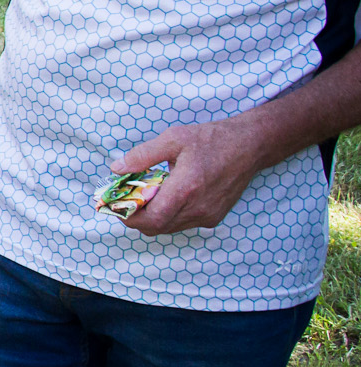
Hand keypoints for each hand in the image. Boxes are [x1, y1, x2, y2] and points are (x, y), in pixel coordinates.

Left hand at [108, 119, 264, 235]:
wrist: (250, 146)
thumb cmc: (211, 139)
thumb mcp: (173, 138)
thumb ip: (143, 155)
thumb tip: (116, 168)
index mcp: (187, 188)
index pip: (152, 218)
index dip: (129, 216)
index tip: (115, 205)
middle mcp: (199, 208)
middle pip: (157, 227)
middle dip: (136, 218)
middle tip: (125, 201)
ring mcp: (208, 215)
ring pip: (169, 228)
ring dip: (152, 217)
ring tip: (145, 196)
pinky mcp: (214, 218)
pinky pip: (183, 224)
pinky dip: (169, 216)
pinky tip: (167, 197)